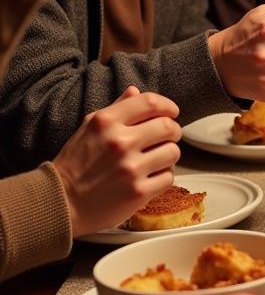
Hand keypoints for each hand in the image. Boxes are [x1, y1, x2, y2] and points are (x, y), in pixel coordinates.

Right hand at [52, 86, 180, 235]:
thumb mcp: (89, 128)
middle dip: (172, 131)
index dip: (167, 106)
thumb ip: (116, 109)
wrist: (60, 203)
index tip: (171, 112)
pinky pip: (169, 177)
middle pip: (168, 127)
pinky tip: (150, 177)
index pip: (151, 102)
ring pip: (173, 152)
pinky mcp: (138, 192)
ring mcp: (130, 168)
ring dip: (168, 155)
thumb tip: (135, 91)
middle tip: (167, 137)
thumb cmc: (75, 164)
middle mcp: (120, 142)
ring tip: (156, 159)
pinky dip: (163, 176)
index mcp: (106, 122)